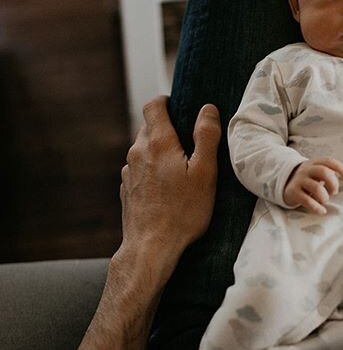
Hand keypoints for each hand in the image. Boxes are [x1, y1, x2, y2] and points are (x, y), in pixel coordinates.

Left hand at [118, 96, 219, 288]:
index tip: (181, 107)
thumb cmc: (183, 212)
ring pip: (144, 149)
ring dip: (161, 151)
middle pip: (150, 126)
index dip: (167, 101)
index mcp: (158, 142)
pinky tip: (169, 188)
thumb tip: (208, 109)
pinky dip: (153, 169)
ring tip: (182, 169)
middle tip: (191, 143)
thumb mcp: (205, 172)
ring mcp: (129, 171)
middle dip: (169, 128)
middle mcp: (138, 152)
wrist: (151, 248)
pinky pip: (140, 169)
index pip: (153, 105)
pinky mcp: (127, 189)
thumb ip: (206, 137)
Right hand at [283, 157, 342, 214]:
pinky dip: (317, 208)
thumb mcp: (316, 173)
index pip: (328, 161)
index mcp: (314, 163)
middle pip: (324, 172)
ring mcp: (299, 180)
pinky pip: (307, 200)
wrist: (284, 184)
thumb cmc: (308, 180)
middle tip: (334, 192)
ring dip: (325, 197)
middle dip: (333, 183)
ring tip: (324, 200)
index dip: (340, 168)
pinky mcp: (293, 192)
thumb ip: (328, 173)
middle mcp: (306, 170)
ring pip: (317, 188)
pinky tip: (322, 211)